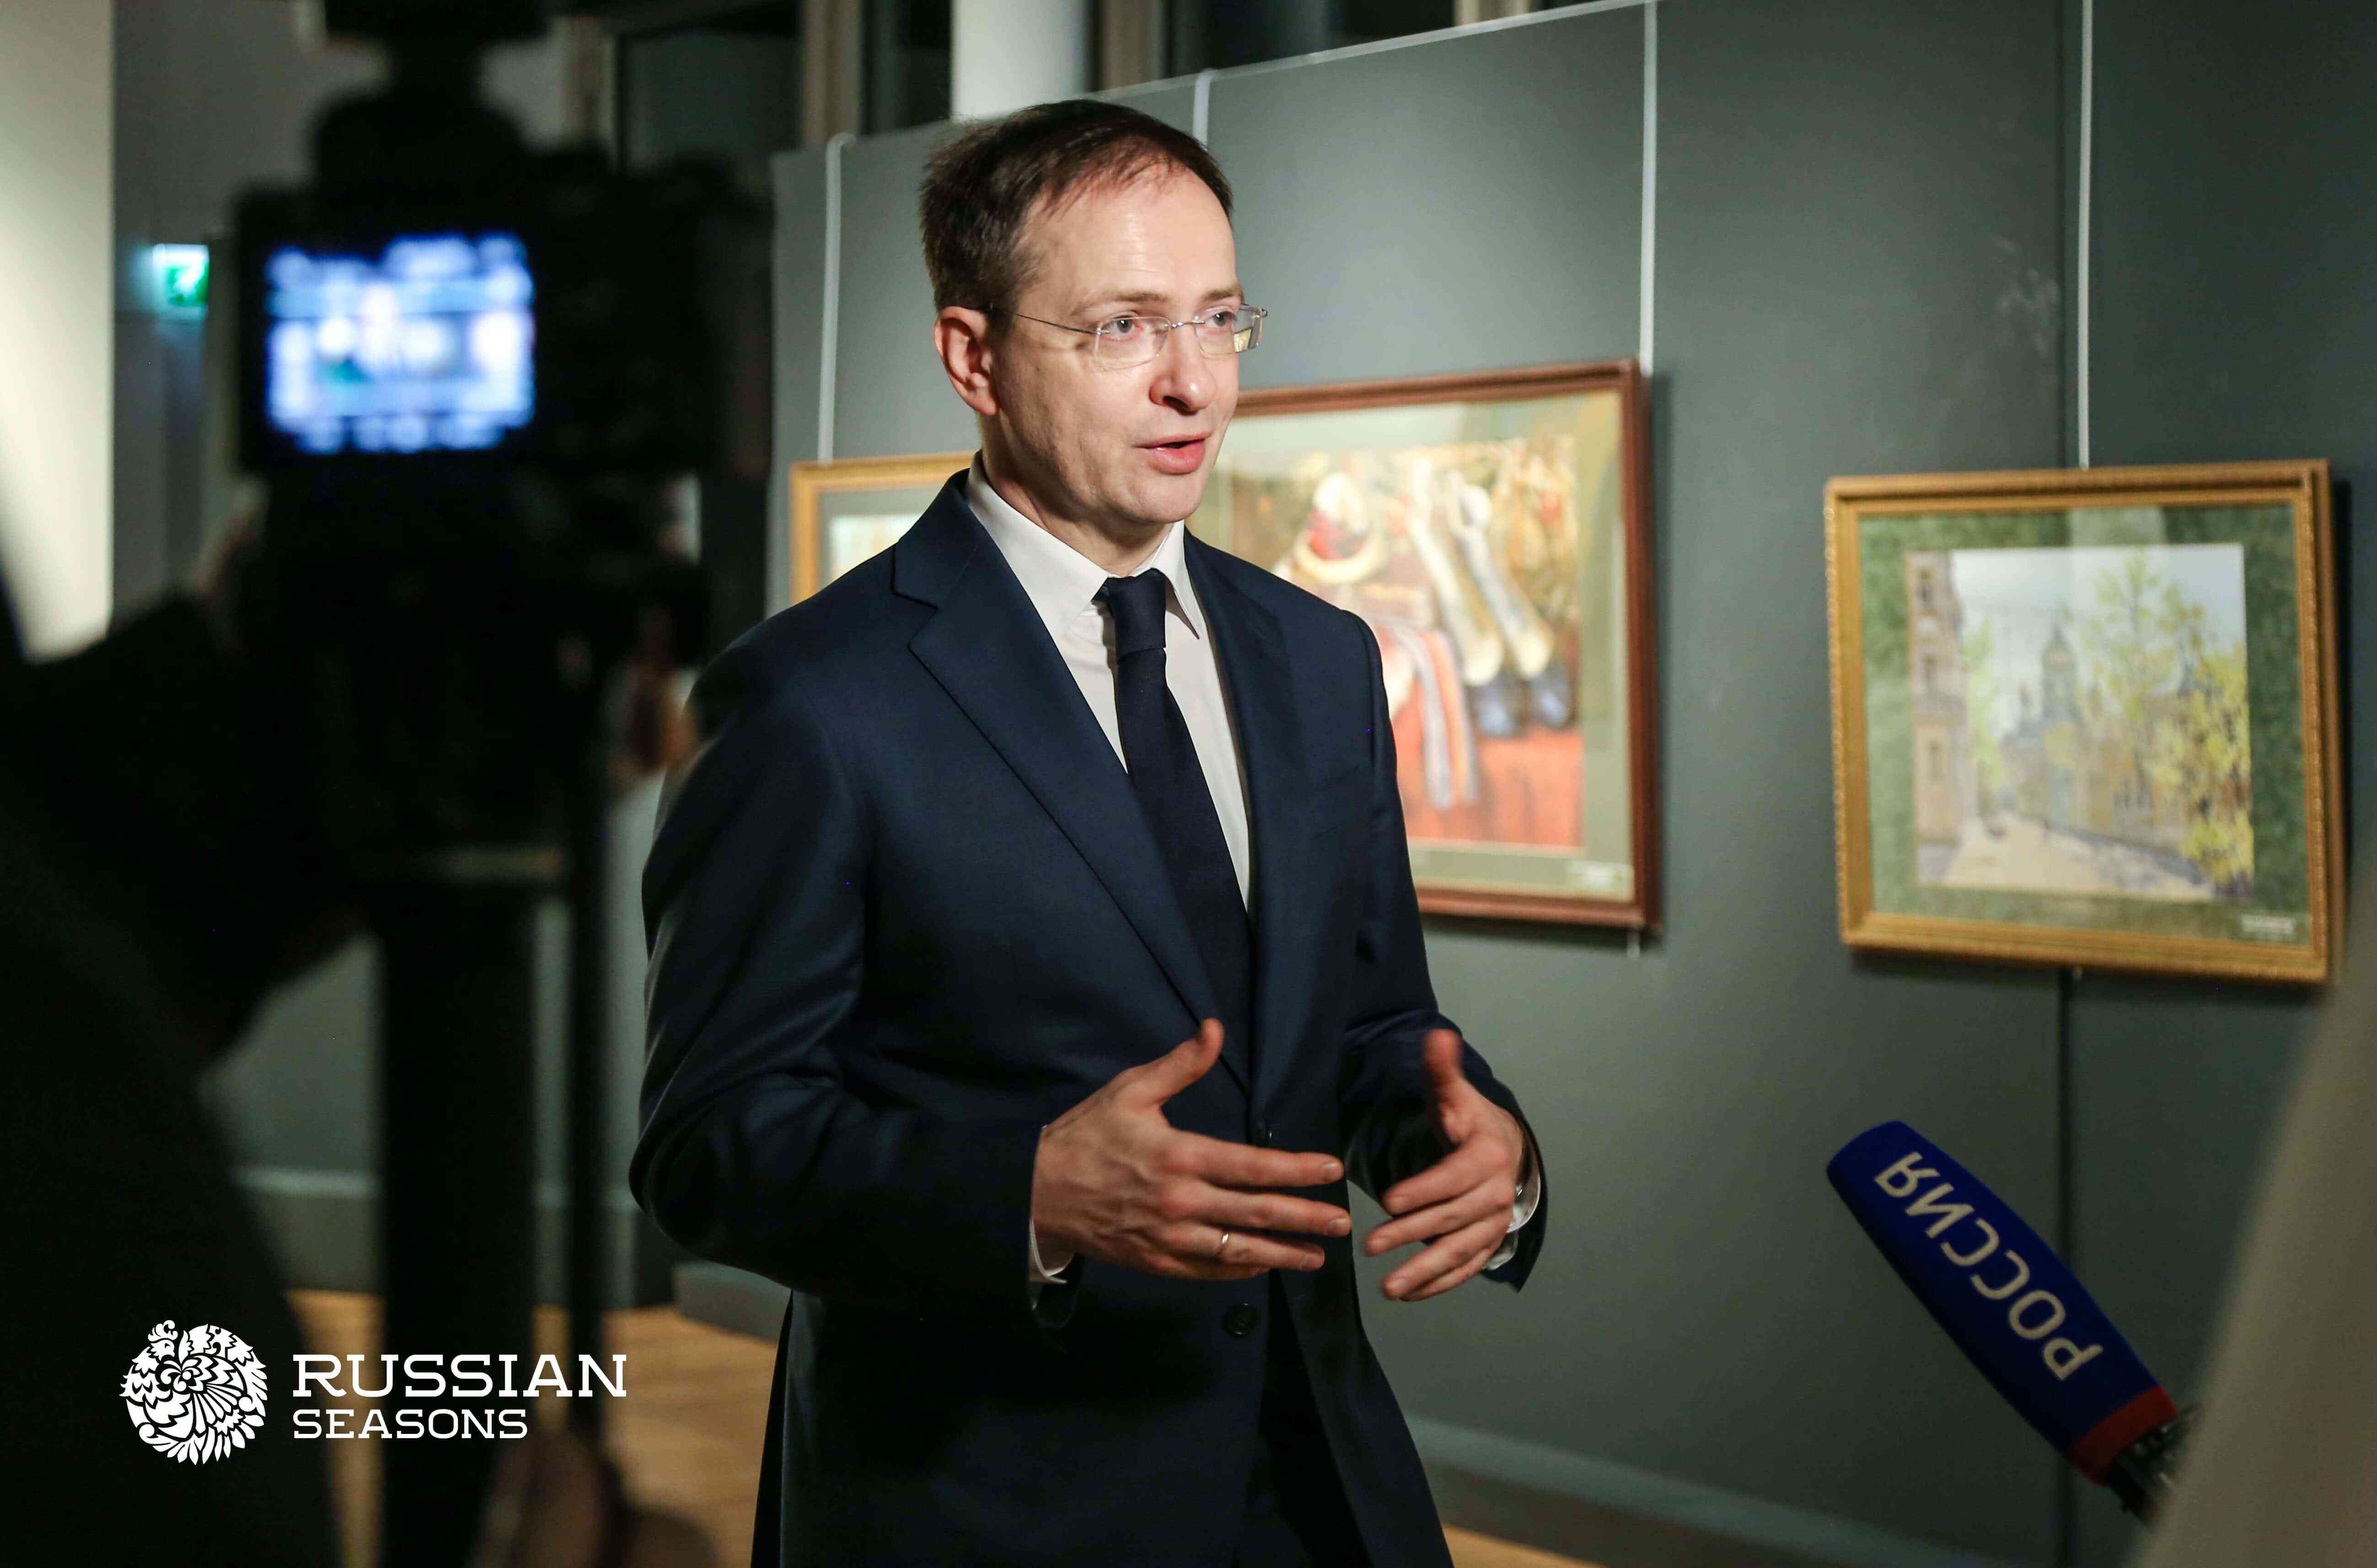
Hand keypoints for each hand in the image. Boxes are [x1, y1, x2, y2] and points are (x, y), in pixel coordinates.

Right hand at [1031, 1020, 1350, 1279]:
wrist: (1036, 1192)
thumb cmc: (1085, 1137)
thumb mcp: (1130, 1091)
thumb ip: (1180, 1065)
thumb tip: (1215, 1029)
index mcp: (1180, 1155)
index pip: (1254, 1166)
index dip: (1298, 1170)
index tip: (1331, 1170)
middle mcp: (1181, 1201)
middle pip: (1257, 1213)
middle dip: (1305, 1218)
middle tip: (1343, 1223)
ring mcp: (1169, 1237)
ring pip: (1238, 1250)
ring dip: (1282, 1254)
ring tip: (1318, 1256)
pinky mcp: (1156, 1261)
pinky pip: (1208, 1270)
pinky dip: (1239, 1270)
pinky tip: (1263, 1266)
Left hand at [1366, 1028, 1526, 1301]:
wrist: (1507, 1151)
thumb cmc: (1470, 1122)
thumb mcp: (1456, 1095)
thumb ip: (1442, 1071)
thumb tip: (1439, 1036)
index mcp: (1486, 1157)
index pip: (1452, 1178)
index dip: (1422, 1190)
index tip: (1388, 1202)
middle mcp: (1496, 1194)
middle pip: (1450, 1218)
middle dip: (1411, 1234)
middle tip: (1370, 1246)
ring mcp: (1494, 1224)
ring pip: (1458, 1251)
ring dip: (1424, 1271)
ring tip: (1388, 1288)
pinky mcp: (1488, 1244)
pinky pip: (1466, 1268)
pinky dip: (1440, 1283)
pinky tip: (1409, 1295)